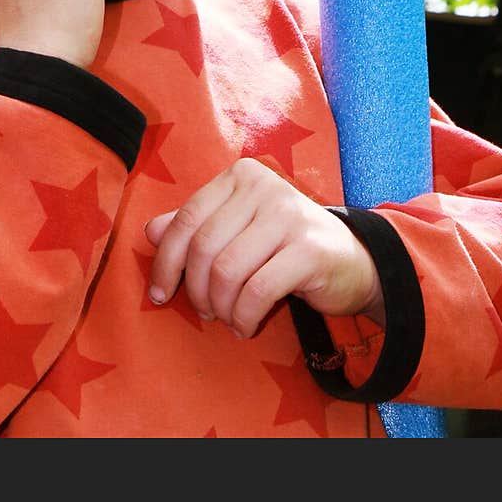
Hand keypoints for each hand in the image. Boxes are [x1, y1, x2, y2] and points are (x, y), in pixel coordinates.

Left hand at [144, 158, 384, 336]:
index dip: (166, 261)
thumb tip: (149, 231)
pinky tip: (245, 326)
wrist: (352, 260)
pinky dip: (244, 316)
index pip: (187, 219)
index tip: (159, 294)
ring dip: (221, 307)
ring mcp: (289, 215)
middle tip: (205, 312)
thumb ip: (195, 227)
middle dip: (196, 290)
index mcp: (240, 175)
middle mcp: (264, 187)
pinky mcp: (309, 249)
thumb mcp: (237, 230)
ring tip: (228, 318)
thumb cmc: (282, 244)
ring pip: (228, 271)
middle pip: (204, 247)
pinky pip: (258, 290)